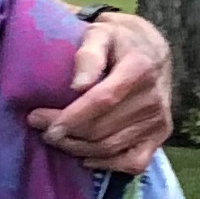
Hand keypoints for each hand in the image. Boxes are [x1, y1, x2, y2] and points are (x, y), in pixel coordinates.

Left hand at [31, 9, 171, 170]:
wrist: (151, 50)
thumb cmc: (118, 42)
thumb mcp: (101, 33)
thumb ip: (89, 54)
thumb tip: (77, 84)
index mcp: (139, 68)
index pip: (102, 100)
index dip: (70, 116)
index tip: (40, 120)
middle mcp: (154, 98)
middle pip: (102, 128)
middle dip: (65, 132)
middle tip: (39, 126)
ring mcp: (159, 120)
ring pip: (110, 147)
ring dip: (77, 148)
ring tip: (56, 139)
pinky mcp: (160, 135)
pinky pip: (133, 163)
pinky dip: (107, 165)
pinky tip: (86, 157)